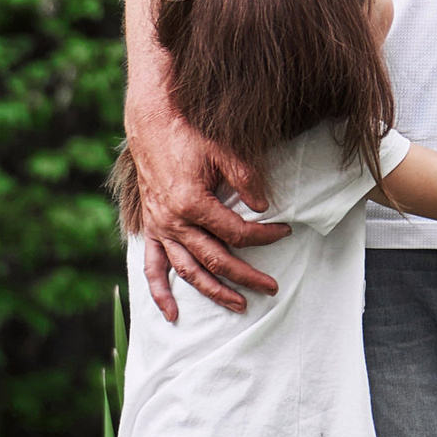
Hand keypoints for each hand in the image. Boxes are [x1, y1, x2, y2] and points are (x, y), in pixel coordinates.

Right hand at [124, 87, 284, 322]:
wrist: (151, 122)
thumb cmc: (189, 133)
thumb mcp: (222, 150)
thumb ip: (245, 178)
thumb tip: (264, 207)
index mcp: (193, 203)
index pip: (236, 232)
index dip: (264, 236)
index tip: (285, 231)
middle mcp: (173, 222)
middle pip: (215, 259)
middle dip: (246, 276)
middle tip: (271, 288)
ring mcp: (160, 228)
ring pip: (188, 270)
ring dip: (212, 291)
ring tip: (238, 305)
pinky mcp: (151, 227)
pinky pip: (152, 266)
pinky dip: (160, 292)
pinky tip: (172, 313)